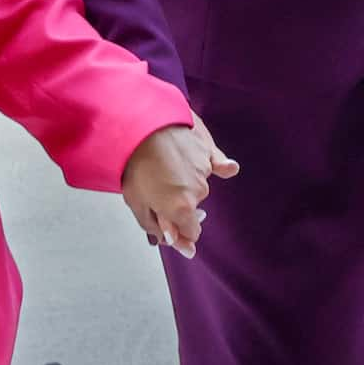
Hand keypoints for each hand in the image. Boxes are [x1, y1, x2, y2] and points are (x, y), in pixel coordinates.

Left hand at [121, 118, 238, 258]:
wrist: (142, 123)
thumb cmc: (135, 162)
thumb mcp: (136, 203)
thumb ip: (156, 226)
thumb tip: (172, 241)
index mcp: (182, 209)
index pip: (191, 234)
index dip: (180, 235)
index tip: (171, 231)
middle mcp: (199, 192)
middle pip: (192, 209)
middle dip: (177, 206)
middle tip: (156, 192)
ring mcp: (206, 170)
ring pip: (198, 185)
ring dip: (185, 183)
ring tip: (163, 168)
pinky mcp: (208, 150)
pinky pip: (217, 163)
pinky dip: (220, 166)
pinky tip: (228, 168)